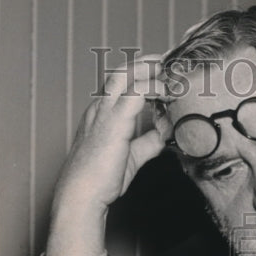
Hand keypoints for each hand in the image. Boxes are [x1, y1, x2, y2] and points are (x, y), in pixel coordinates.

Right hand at [46, 55, 166, 255]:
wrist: (83, 194)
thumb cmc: (101, 179)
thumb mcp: (132, 155)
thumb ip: (148, 141)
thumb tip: (165, 133)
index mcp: (101, 114)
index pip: (121, 85)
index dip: (142, 75)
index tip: (164, 74)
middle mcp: (100, 108)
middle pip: (122, 72)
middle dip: (145, 63)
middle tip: (168, 61)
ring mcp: (104, 113)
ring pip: (126, 75)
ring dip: (150, 69)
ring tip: (172, 69)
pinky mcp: (113, 122)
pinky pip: (135, 93)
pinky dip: (154, 88)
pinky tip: (169, 92)